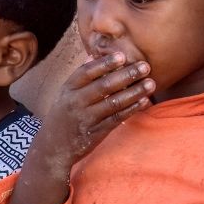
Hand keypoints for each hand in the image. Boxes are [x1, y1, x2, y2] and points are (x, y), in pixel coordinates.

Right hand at [36, 53, 154, 171]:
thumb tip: (94, 56)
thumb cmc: (62, 116)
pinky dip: (131, 109)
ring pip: (113, 103)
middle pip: (104, 86)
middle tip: (145, 66)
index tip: (122, 56)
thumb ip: (80, 77)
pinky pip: (116, 118)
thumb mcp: (65, 95)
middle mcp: (75, 102)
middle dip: (126, 75)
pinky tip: (144, 101)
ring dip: (134, 92)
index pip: (87, 72)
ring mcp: (86, 118)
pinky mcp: (96, 132)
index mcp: (68, 89)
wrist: (53, 148)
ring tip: (150, 83)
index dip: (105, 63)